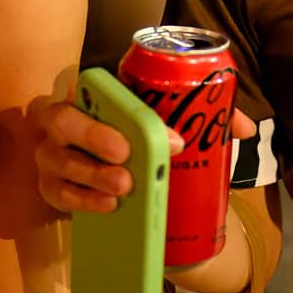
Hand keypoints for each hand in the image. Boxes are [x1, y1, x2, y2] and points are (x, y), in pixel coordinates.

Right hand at [33, 99, 254, 214]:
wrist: (123, 178)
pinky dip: (82, 200)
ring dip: (90, 174)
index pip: (96, 86)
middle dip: (94, 136)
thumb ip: (206, 118)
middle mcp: (64, 118)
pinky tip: (108, 206)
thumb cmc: (145, 140)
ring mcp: (51, 154)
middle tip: (128, 158)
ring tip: (124, 187)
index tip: (158, 131)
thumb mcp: (173, 124)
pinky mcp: (49, 187)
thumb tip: (243, 128)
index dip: (120, 103)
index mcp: (94, 93)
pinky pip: (56, 193)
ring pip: (57, 159)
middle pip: (62, 118)